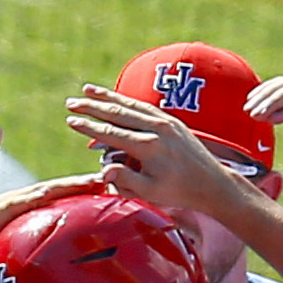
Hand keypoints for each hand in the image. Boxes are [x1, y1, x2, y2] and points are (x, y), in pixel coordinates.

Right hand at [0, 173, 110, 273]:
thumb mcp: (17, 249)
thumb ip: (37, 250)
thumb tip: (58, 266)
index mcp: (30, 208)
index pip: (63, 196)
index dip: (87, 189)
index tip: (113, 187)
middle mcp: (24, 200)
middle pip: (62, 188)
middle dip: (88, 182)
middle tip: (117, 176)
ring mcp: (14, 201)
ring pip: (50, 189)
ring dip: (75, 184)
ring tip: (100, 180)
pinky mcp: (3, 208)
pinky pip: (28, 200)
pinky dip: (46, 194)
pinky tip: (62, 191)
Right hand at [63, 86, 253, 221]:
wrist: (211, 183)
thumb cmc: (179, 192)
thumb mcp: (150, 192)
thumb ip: (126, 179)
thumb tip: (104, 169)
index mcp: (149, 147)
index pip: (111, 133)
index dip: (89, 127)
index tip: (71, 121)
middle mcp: (157, 129)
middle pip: (118, 113)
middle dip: (92, 106)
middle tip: (71, 102)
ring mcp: (166, 122)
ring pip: (131, 104)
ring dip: (108, 96)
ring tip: (88, 89)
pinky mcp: (172, 121)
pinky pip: (145, 106)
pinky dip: (127, 100)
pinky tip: (116, 97)